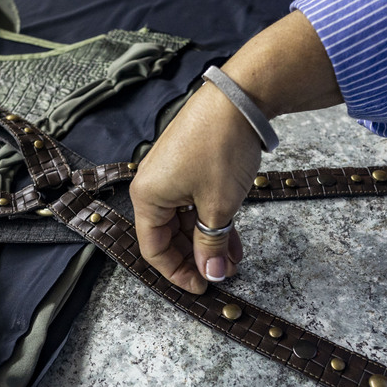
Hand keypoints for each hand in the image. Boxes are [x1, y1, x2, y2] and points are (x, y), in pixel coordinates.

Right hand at [130, 11, 341, 293]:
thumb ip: (212, 245)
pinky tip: (233, 238)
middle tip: (221, 274)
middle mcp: (153, 186)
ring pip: (186, 221)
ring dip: (209, 242)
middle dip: (196, 258)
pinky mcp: (189, 166)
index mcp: (147, 197)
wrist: (239, 100)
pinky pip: (195, 203)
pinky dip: (212, 221)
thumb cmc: (220, 149)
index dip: (178, 273)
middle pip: (168, 237)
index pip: (154, 249)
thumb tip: (213, 274)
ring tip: (234, 259)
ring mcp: (171, 175)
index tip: (203, 286)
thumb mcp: (218, 206)